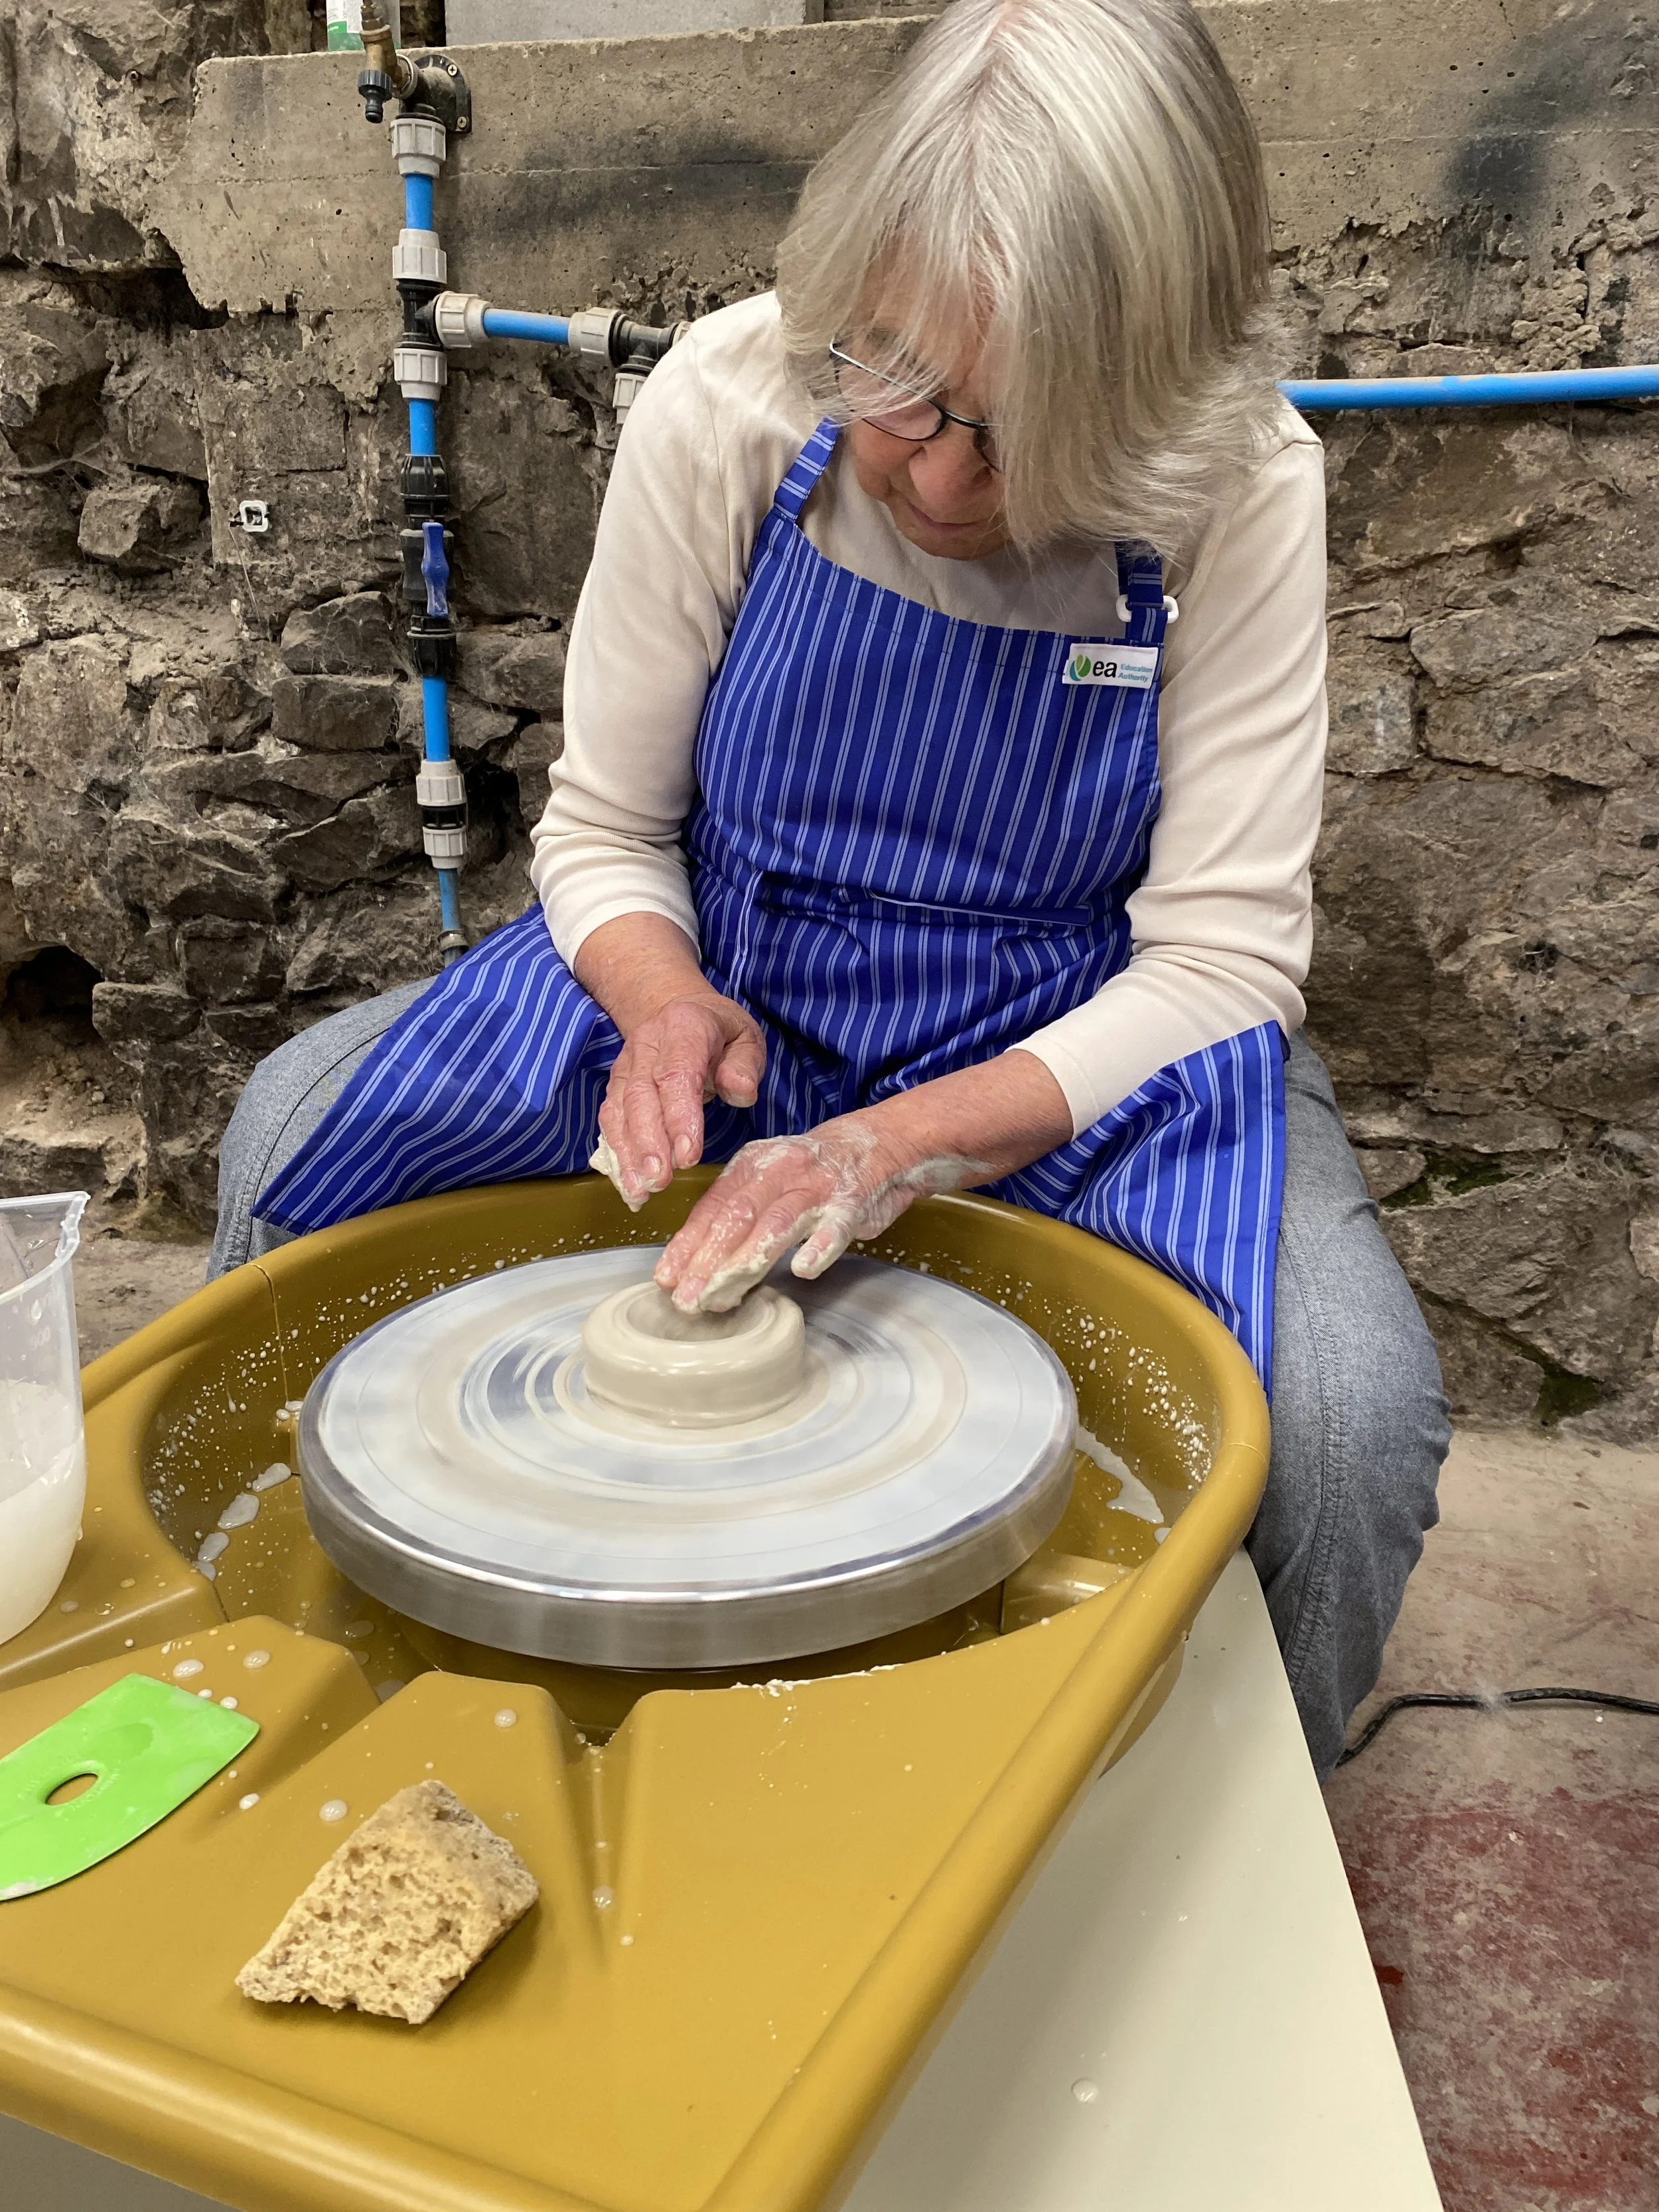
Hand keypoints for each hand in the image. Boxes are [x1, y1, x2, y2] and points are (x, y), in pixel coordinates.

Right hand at [593, 994, 764, 1207]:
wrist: (680, 1011)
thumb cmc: (720, 1033)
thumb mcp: (746, 1039)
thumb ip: (745, 1065)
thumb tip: (739, 1091)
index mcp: (684, 1026)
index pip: (677, 1073)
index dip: (679, 1116)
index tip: (689, 1155)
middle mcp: (647, 1044)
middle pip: (641, 1095)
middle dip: (649, 1142)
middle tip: (660, 1181)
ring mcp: (626, 1065)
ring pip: (619, 1110)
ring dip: (628, 1153)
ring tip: (641, 1190)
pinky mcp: (615, 1085)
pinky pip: (610, 1120)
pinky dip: (618, 1153)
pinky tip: (629, 1182)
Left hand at [654, 1119, 979, 1311]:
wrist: (880, 1142)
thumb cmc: (815, 1175)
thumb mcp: (768, 1184)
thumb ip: (738, 1218)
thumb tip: (699, 1267)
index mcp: (752, 1167)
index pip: (711, 1209)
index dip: (687, 1245)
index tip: (666, 1279)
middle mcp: (779, 1173)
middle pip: (736, 1219)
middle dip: (707, 1261)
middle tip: (687, 1300)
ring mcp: (816, 1187)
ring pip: (775, 1225)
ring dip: (745, 1263)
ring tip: (722, 1297)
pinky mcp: (852, 1203)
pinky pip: (835, 1225)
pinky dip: (819, 1245)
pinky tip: (804, 1269)